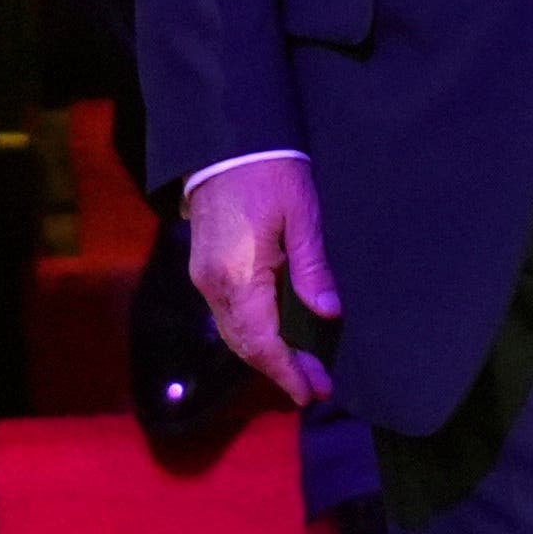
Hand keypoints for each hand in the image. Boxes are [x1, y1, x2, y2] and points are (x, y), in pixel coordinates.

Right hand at [179, 154, 340, 406]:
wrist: (226, 140)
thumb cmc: (270, 172)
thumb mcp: (302, 217)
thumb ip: (312, 269)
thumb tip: (328, 314)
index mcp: (238, 276)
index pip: (264, 342)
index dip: (289, 371)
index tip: (314, 392)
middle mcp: (214, 285)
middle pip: (246, 345)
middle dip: (281, 370)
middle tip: (317, 387)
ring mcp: (204, 278)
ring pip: (235, 333)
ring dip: (266, 355)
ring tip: (302, 370)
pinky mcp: (205, 268)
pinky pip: (229, 315)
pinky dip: (253, 335)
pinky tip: (277, 338)